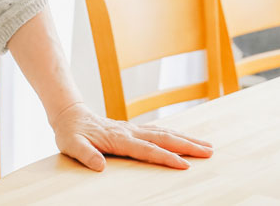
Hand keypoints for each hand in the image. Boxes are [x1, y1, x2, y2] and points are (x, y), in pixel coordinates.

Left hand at [50, 102, 213, 171]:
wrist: (70, 115)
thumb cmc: (70, 133)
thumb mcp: (72, 145)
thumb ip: (86, 155)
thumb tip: (100, 166)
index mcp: (118, 139)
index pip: (147, 150)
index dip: (166, 158)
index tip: (184, 165)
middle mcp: (130, 132)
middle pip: (164, 138)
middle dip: (187, 146)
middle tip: (210, 153)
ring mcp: (133, 129)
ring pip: (165, 133)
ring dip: (186, 139)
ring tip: (207, 146)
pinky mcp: (133, 129)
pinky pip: (159, 132)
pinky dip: (175, 135)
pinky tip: (185, 139)